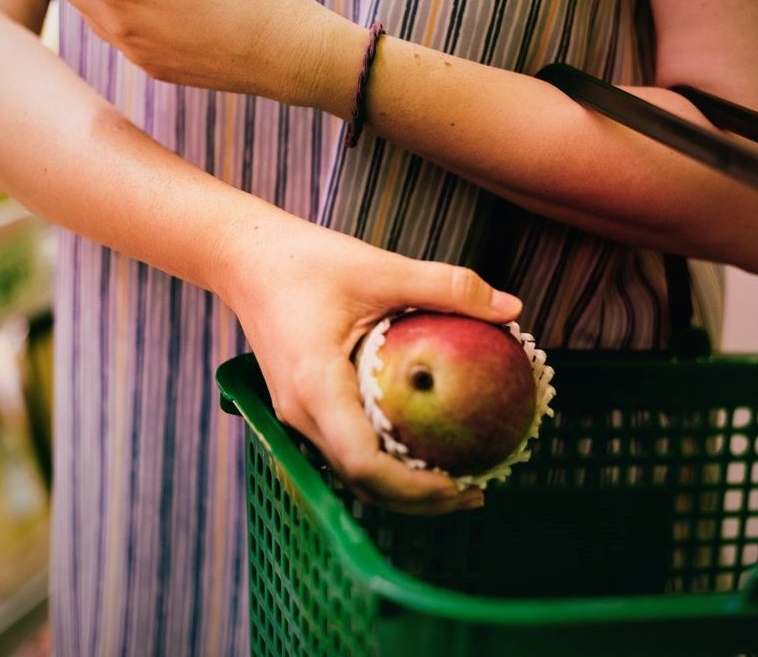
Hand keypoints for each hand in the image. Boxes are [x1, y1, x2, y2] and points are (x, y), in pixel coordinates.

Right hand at [222, 208, 522, 514]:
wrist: (245, 258)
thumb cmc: (304, 261)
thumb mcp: (380, 267)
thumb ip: (446, 286)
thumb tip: (512, 308)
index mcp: (316, 384)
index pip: (364, 462)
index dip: (414, 488)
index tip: (462, 485)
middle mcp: (300, 410)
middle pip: (360, 479)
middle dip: (417, 499)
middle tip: (475, 490)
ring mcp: (294, 412)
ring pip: (349, 470)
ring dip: (399, 484)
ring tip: (452, 477)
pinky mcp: (298, 403)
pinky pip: (342, 446)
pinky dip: (381, 459)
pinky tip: (415, 441)